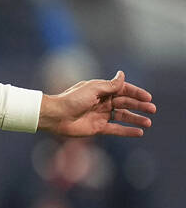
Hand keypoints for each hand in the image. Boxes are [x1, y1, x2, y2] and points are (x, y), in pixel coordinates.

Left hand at [38, 70, 154, 136]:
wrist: (55, 116)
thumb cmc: (72, 100)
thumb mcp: (93, 89)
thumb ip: (110, 85)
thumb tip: (122, 74)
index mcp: (100, 90)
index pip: (122, 90)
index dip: (136, 93)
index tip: (148, 97)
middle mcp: (102, 102)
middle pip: (125, 103)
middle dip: (139, 106)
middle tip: (152, 109)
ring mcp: (100, 115)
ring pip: (122, 116)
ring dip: (135, 119)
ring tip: (148, 122)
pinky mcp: (98, 128)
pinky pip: (116, 129)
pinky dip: (127, 131)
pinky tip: (139, 132)